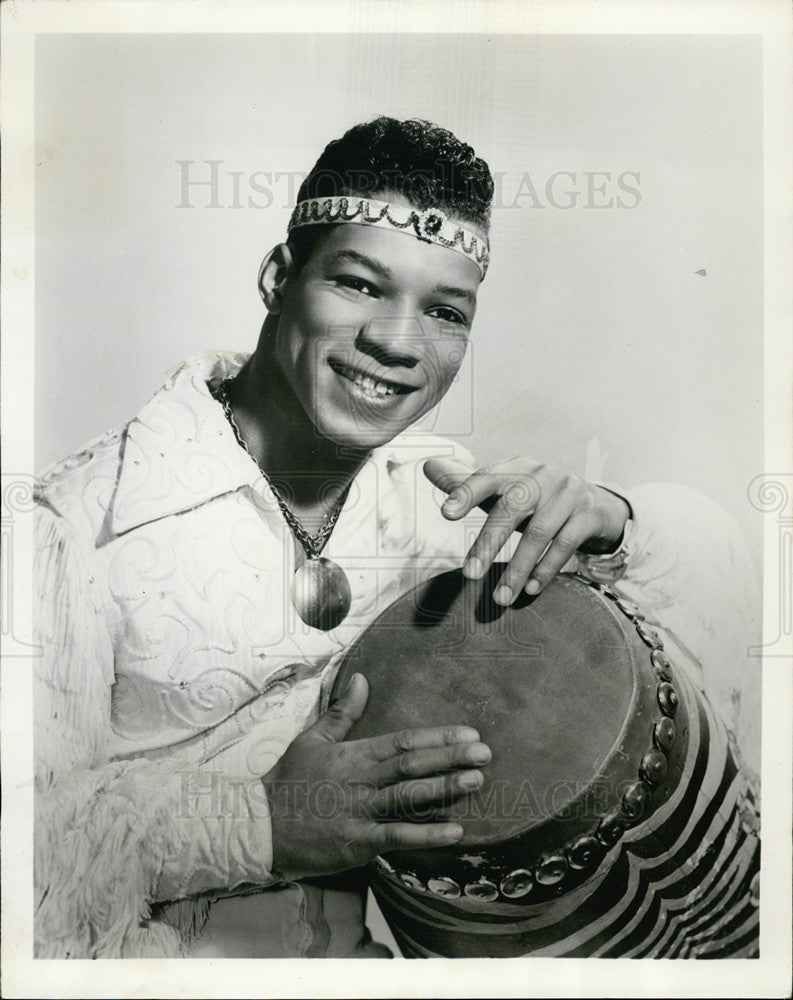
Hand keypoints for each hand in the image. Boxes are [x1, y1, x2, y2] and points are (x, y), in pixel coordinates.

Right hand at [261, 673, 490, 879]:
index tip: (469, 734)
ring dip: (444, 790)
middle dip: (450, 758)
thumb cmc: (288, 781)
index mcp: (354, 755)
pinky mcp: (355, 843)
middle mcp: (361, 781)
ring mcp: (359, 812)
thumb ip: (342, 712)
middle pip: (412, 766)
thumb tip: (362, 678)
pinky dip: (425, 834)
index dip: (438, 737)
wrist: (258, 825)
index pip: (403, 741)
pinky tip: (455, 832)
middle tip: (485, 754)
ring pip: (408, 798)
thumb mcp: (312, 739)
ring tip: (476, 782)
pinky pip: (395, 838)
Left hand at [424, 455, 629, 605]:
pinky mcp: (588, 515)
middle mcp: (542, 476)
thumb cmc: (536, 500)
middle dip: (488, 543)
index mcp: (515, 468)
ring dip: (517, 568)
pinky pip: (565, 544)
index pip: (487, 477)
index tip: (446, 514)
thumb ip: (466, 484)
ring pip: (540, 532)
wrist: (597, 505)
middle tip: (469, 575)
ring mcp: (568, 494)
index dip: (466, 492)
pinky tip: (530, 590)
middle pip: (511, 508)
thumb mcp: (504, 490)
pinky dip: (546, 569)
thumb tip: (427, 467)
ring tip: (500, 598)